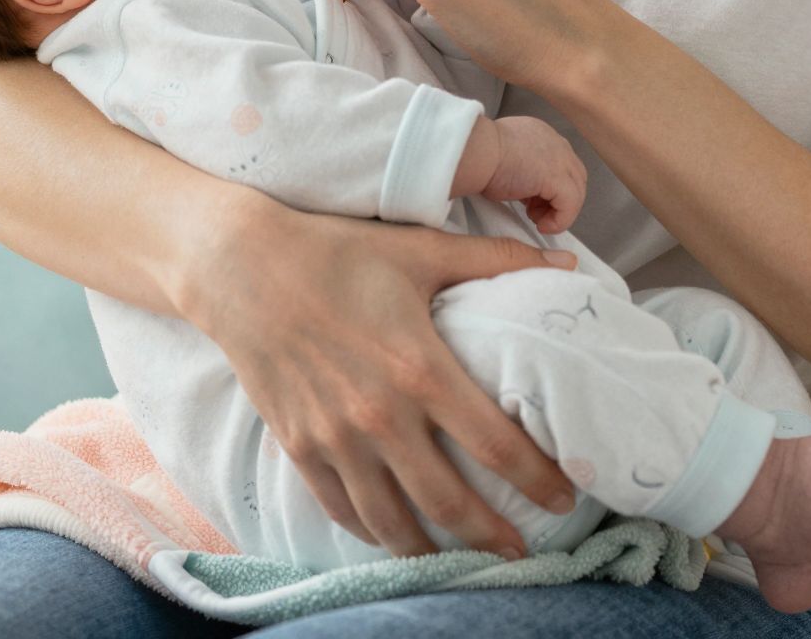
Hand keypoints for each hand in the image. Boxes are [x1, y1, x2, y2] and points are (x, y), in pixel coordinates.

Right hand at [186, 192, 581, 559]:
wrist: (243, 267)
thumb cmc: (339, 252)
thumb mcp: (422, 250)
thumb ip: (497, 261)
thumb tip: (567, 261)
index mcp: (421, 369)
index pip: (497, 446)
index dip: (538, 480)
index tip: (564, 497)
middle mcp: (381, 416)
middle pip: (451, 503)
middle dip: (495, 536)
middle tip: (523, 551)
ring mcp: (336, 439)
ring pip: (395, 523)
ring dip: (435, 552)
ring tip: (464, 559)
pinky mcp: (300, 448)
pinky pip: (344, 511)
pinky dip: (376, 533)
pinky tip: (398, 535)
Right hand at [473, 114, 585, 233]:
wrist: (473, 152)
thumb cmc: (477, 156)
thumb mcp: (503, 158)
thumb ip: (520, 168)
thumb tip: (521, 187)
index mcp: (541, 134)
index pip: (560, 162)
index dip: (550, 186)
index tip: (530, 201)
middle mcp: (555, 142)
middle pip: (574, 176)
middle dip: (559, 198)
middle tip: (536, 213)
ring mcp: (560, 158)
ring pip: (576, 191)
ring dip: (559, 211)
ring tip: (538, 221)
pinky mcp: (558, 177)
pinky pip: (570, 205)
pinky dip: (560, 220)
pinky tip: (543, 226)